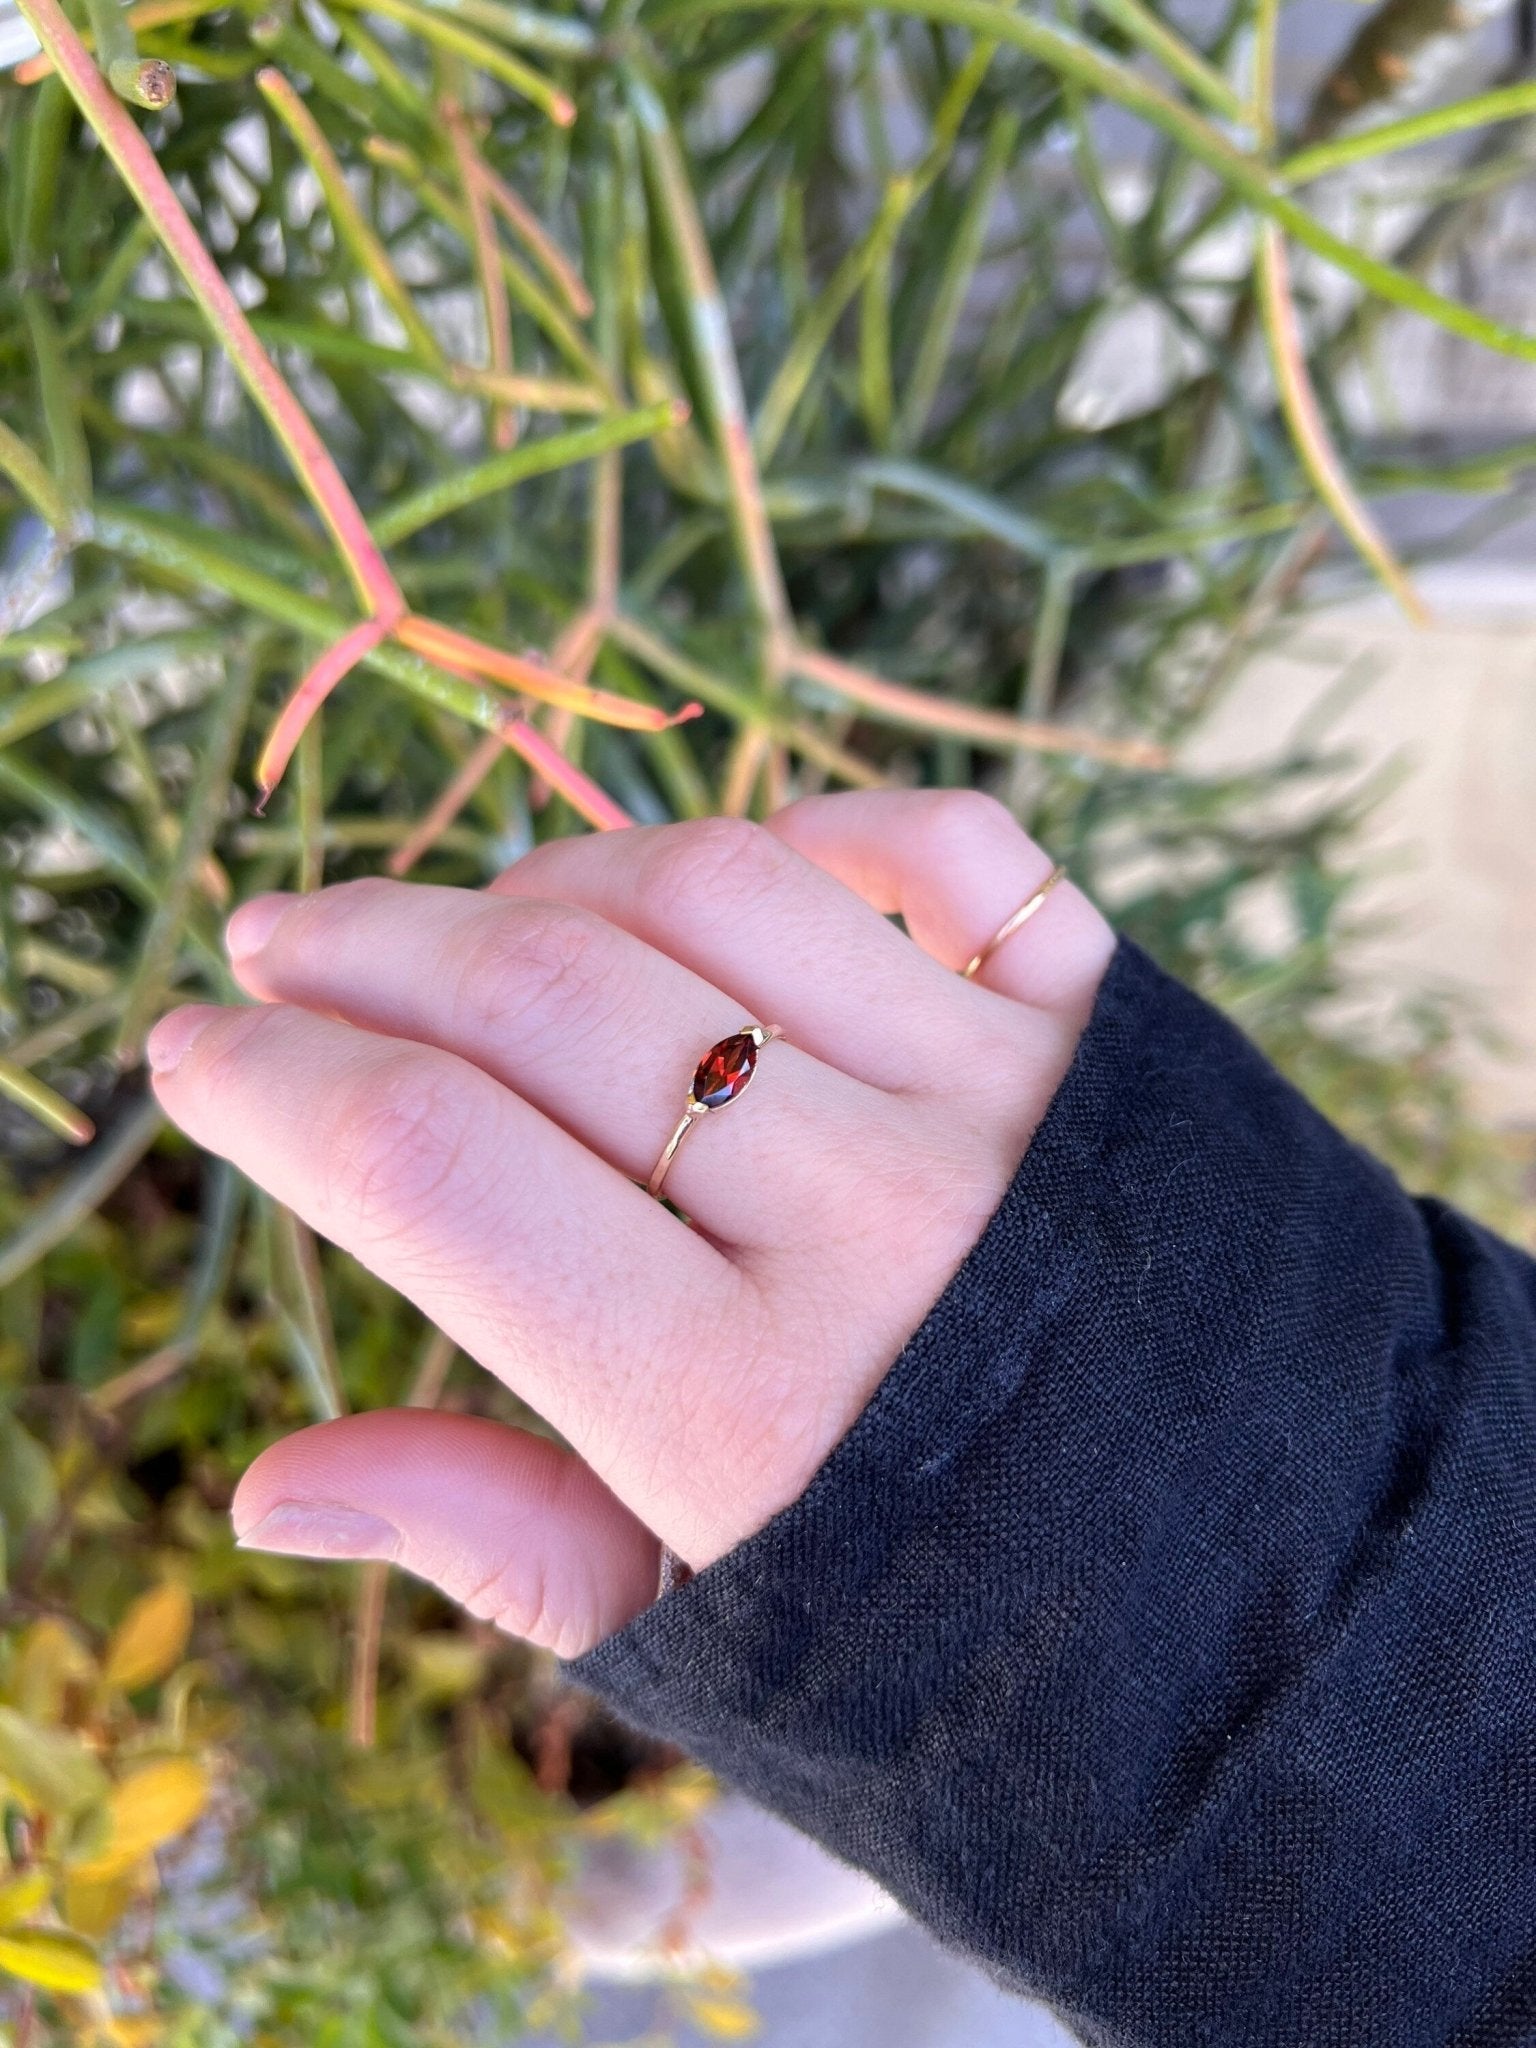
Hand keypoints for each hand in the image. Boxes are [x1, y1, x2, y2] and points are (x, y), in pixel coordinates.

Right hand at [147, 791, 1113, 1655]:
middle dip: (365, 947)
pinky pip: (942, 853)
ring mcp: (1003, 1104)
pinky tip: (727, 877)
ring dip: (550, 876)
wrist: (1272, 1604)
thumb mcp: (718, 1634)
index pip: (430, 1168)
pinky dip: (816, 829)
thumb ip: (502, 1537)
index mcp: (737, 1402)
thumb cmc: (956, 1629)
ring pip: (712, 890)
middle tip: (277, 940)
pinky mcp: (1109, 1034)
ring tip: (475, 920)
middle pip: (546, 998)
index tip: (191, 1049)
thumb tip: (268, 1486)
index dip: (272, 1083)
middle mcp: (870, 1222)